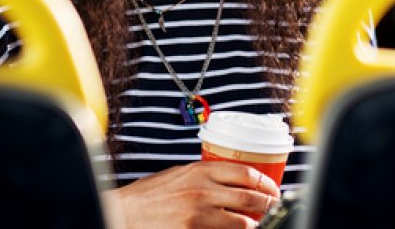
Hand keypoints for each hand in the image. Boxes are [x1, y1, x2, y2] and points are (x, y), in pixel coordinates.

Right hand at [104, 161, 280, 228]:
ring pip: (244, 222)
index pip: (246, 172)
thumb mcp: (177, 175)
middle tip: (271, 207)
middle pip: (250, 197)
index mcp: (199, 171)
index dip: (265, 182)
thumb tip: (229, 180)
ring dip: (254, 224)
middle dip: (268, 204)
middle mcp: (202, 191)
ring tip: (255, 223)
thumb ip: (203, 176)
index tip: (271, 188)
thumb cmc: (147, 196)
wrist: (123, 215)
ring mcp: (199, 216)